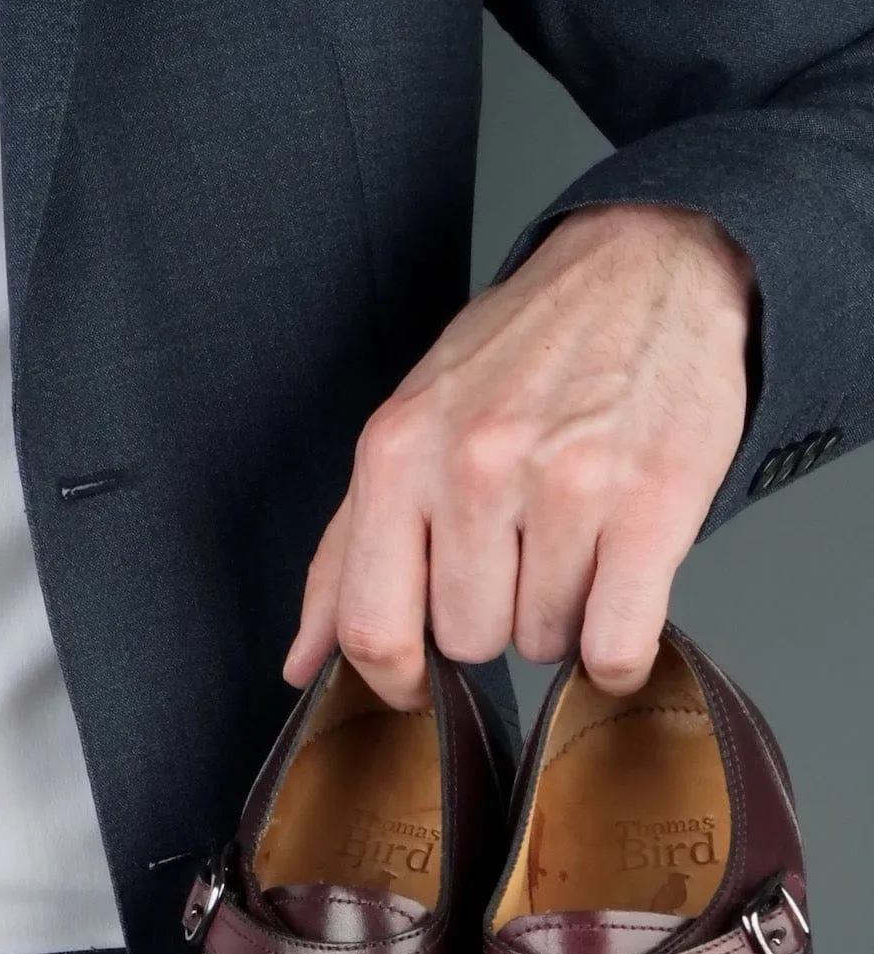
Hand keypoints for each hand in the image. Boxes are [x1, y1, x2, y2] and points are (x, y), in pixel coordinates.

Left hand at [286, 203, 752, 707]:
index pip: (370, 627)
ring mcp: (564, 482)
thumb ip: (344, 556)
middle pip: (466, 641)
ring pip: (541, 642)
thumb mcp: (404, 433)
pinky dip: (619, 652)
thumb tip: (302, 665)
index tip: (417, 684)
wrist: (646, 269)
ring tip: (573, 541)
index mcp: (396, 455)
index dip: (393, 679)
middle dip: (493, 617)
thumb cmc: (515, 360)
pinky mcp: (651, 501)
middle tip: (519, 554)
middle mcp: (472, 466)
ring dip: (559, 615)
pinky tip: (618, 601)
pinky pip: (615, 645)